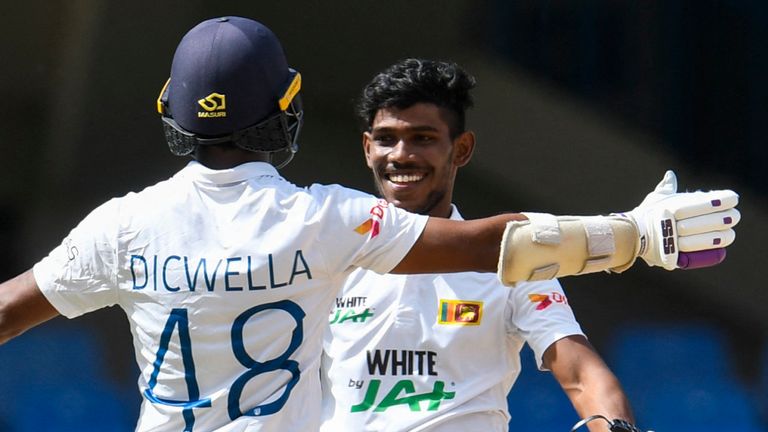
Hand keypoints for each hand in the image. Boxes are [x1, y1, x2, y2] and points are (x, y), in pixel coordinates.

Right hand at [624, 170, 739, 269]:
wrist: (628, 234)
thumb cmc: (644, 215)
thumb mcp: (654, 199)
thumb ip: (666, 188)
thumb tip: (670, 175)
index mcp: (669, 207)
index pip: (700, 203)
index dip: (719, 200)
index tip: (732, 198)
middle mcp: (670, 222)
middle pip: (704, 222)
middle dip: (723, 219)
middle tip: (734, 217)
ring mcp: (669, 239)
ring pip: (702, 239)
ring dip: (720, 236)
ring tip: (730, 233)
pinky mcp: (670, 254)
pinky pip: (693, 253)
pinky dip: (707, 250)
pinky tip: (720, 246)